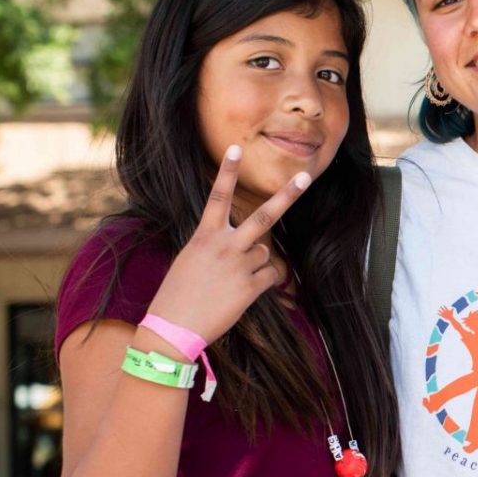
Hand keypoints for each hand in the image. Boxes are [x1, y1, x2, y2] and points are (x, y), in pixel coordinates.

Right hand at [144, 146, 307, 347]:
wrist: (172, 328)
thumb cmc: (177, 295)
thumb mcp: (189, 260)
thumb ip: (215, 246)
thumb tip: (247, 246)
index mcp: (204, 236)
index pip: (217, 196)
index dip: (228, 171)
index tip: (236, 148)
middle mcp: (224, 246)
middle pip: (264, 217)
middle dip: (287, 196)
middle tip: (305, 177)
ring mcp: (239, 266)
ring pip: (265, 252)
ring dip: (256, 262)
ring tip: (232, 280)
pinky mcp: (250, 288)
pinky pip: (270, 275)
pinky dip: (264, 281)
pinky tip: (242, 292)